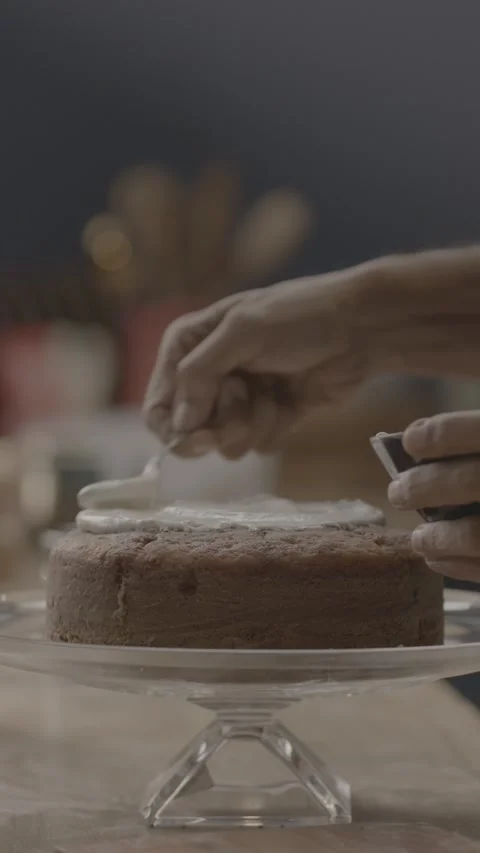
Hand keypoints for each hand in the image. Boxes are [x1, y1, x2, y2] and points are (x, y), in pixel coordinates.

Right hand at [143, 265, 377, 457]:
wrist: (360, 328)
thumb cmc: (299, 317)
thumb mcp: (244, 330)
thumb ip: (201, 372)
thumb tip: (181, 423)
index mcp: (188, 345)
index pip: (159, 404)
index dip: (174, 428)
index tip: (200, 440)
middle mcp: (208, 374)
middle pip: (191, 430)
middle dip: (223, 421)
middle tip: (248, 399)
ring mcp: (239, 398)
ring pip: (226, 442)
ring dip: (252, 424)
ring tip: (275, 394)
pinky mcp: (269, 416)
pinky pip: (257, 444)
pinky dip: (275, 427)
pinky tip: (292, 402)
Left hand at [388, 411, 479, 580]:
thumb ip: (473, 441)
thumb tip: (416, 443)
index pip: (478, 430)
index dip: (440, 434)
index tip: (409, 440)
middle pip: (470, 481)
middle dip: (424, 487)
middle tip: (396, 492)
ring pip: (475, 534)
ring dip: (437, 537)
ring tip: (417, 538)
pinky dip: (456, 565)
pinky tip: (439, 558)